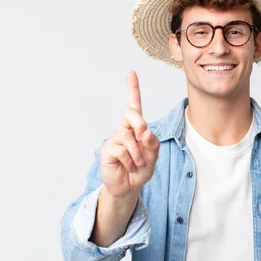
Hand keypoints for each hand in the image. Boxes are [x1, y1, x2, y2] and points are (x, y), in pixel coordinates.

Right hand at [100, 70, 159, 197]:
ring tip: (137, 164)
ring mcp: (114, 140)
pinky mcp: (107, 151)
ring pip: (128, 136)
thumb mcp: (153, 157)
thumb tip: (145, 130)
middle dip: (140, 124)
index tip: (131, 72)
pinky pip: (122, 150)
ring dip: (138, 153)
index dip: (132, 89)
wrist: (129, 188)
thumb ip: (152, 143)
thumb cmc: (140, 170)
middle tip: (144, 139)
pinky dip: (130, 161)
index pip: (134, 105)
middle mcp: (123, 130)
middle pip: (131, 114)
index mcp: (135, 128)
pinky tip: (128, 167)